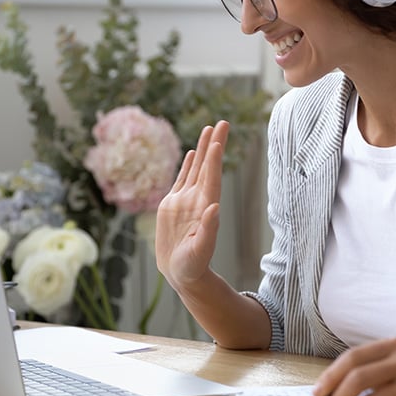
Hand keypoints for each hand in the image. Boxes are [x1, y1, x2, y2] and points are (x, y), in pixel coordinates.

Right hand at [155, 121, 229, 293]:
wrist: (182, 274)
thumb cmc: (193, 266)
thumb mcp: (200, 251)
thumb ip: (208, 230)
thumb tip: (214, 208)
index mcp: (206, 208)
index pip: (212, 179)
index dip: (215, 160)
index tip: (218, 141)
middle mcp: (198, 200)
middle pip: (208, 167)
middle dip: (214, 144)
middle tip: (222, 122)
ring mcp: (186, 201)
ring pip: (196, 168)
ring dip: (204, 149)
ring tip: (209, 128)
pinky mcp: (173, 205)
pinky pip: (183, 179)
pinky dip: (189, 165)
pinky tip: (194, 152)